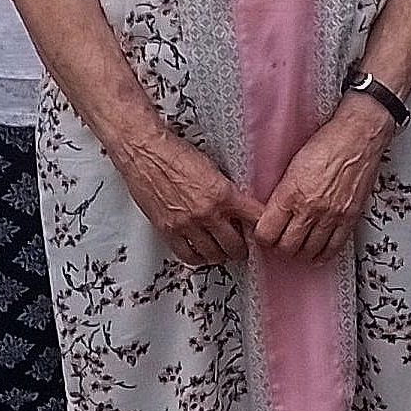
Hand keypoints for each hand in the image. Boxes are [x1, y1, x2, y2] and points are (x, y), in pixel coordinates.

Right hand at [114, 129, 265, 265]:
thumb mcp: (213, 167)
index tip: (265, 232)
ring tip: (223, 249)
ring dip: (222, 254)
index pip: (256, 219)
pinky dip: (198, 258)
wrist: (145, 152)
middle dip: (243, 248)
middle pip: (236, 246)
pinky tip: (202, 253)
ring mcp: (187, 224)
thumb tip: (240, 205)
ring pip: (214, 255)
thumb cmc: (176, 153)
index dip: (263, 229)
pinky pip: (188, 256)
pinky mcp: (168, 230)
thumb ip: (227, 190)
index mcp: (223, 194)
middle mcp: (207, 213)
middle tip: (243, 245)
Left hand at [254, 102, 393, 261]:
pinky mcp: (349, 218)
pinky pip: (333, 248)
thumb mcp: (293, 164)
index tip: (262, 234)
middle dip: (278, 248)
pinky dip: (322, 255)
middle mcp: (310, 208)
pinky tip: (317, 252)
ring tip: (296, 246)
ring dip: (299, 253)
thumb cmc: (328, 142)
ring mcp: (331, 216)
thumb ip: (281, 192)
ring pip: (308, 252)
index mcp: (290, 193)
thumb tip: (270, 211)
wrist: (358, 135)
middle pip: (285, 248)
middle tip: (277, 242)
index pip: (266, 233)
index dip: (261, 237)